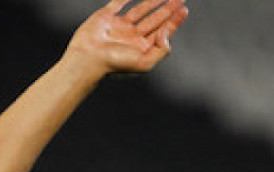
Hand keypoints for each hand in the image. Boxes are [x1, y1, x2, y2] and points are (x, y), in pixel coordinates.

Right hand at [65, 0, 189, 77]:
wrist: (89, 57)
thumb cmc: (115, 63)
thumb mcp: (145, 63)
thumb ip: (161, 50)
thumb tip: (166, 33)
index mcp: (142, 48)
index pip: (162, 32)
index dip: (174, 21)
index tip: (184, 9)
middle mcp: (132, 37)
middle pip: (155, 20)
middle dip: (168, 9)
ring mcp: (120, 26)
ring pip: (140, 10)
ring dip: (153, 1)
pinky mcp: (107, 16)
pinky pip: (119, 2)